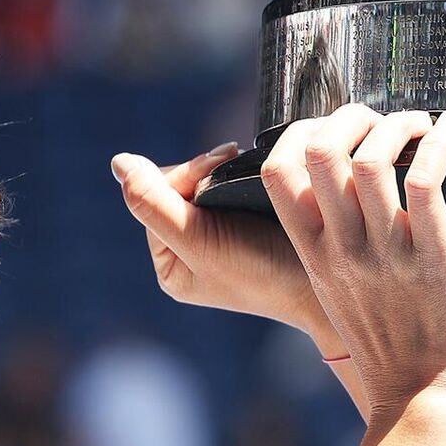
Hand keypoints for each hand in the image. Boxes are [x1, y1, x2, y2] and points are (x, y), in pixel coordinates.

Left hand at [112, 144, 340, 353]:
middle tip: (231, 158)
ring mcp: (219, 240)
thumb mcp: (201, 240)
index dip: (182, 175)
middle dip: (202, 171)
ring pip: (203, 185)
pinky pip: (228, 190)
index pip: (154, 198)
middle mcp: (188, 253)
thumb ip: (155, 205)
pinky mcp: (247, 226)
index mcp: (170, 264)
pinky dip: (237, 176)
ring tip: (241, 161)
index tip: (216, 165)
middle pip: (177, 188)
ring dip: (220, 170)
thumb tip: (119, 162)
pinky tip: (254, 172)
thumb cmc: (264, 270)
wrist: (326, 287)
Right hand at [262, 105, 445, 427]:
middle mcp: (343, 248)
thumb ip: (333, 241)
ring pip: (373, 158)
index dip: (303, 132)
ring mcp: (386, 253)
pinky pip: (426, 181)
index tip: (337, 129)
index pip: (277, 172)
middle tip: (382, 119)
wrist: (424, 398)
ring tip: (420, 123)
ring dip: (399, 124)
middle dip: (352, 116)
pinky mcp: (433, 256)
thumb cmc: (390, 344)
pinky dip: (439, 143)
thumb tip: (339, 186)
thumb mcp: (339, 289)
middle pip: (321, 151)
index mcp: (314, 254)